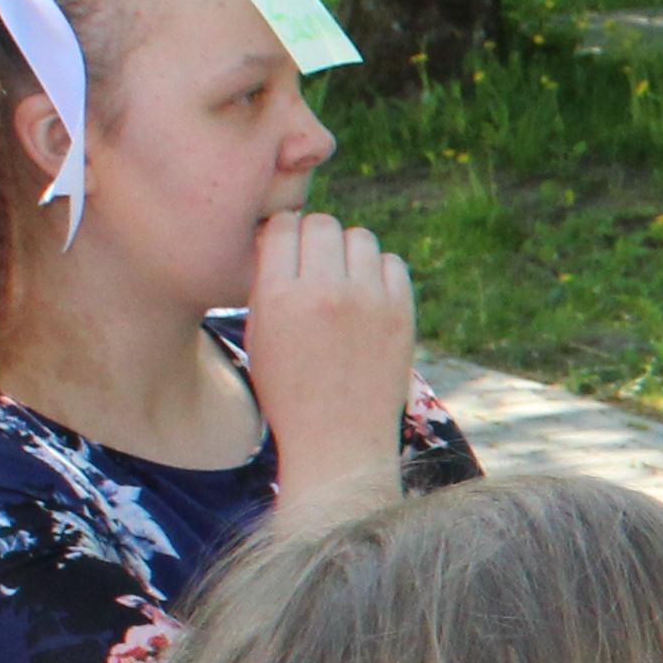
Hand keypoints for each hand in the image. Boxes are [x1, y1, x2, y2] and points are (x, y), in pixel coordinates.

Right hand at [244, 211, 418, 510]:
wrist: (338, 439)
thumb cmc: (288, 390)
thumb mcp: (260, 335)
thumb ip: (269, 283)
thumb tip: (284, 234)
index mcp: (279, 296)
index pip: (283, 226)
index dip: (282, 234)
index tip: (285, 250)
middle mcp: (325, 292)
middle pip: (322, 224)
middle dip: (315, 238)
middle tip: (315, 262)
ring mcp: (369, 301)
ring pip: (360, 237)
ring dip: (348, 251)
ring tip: (342, 278)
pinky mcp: (402, 313)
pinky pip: (392, 263)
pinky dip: (379, 271)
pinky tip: (368, 293)